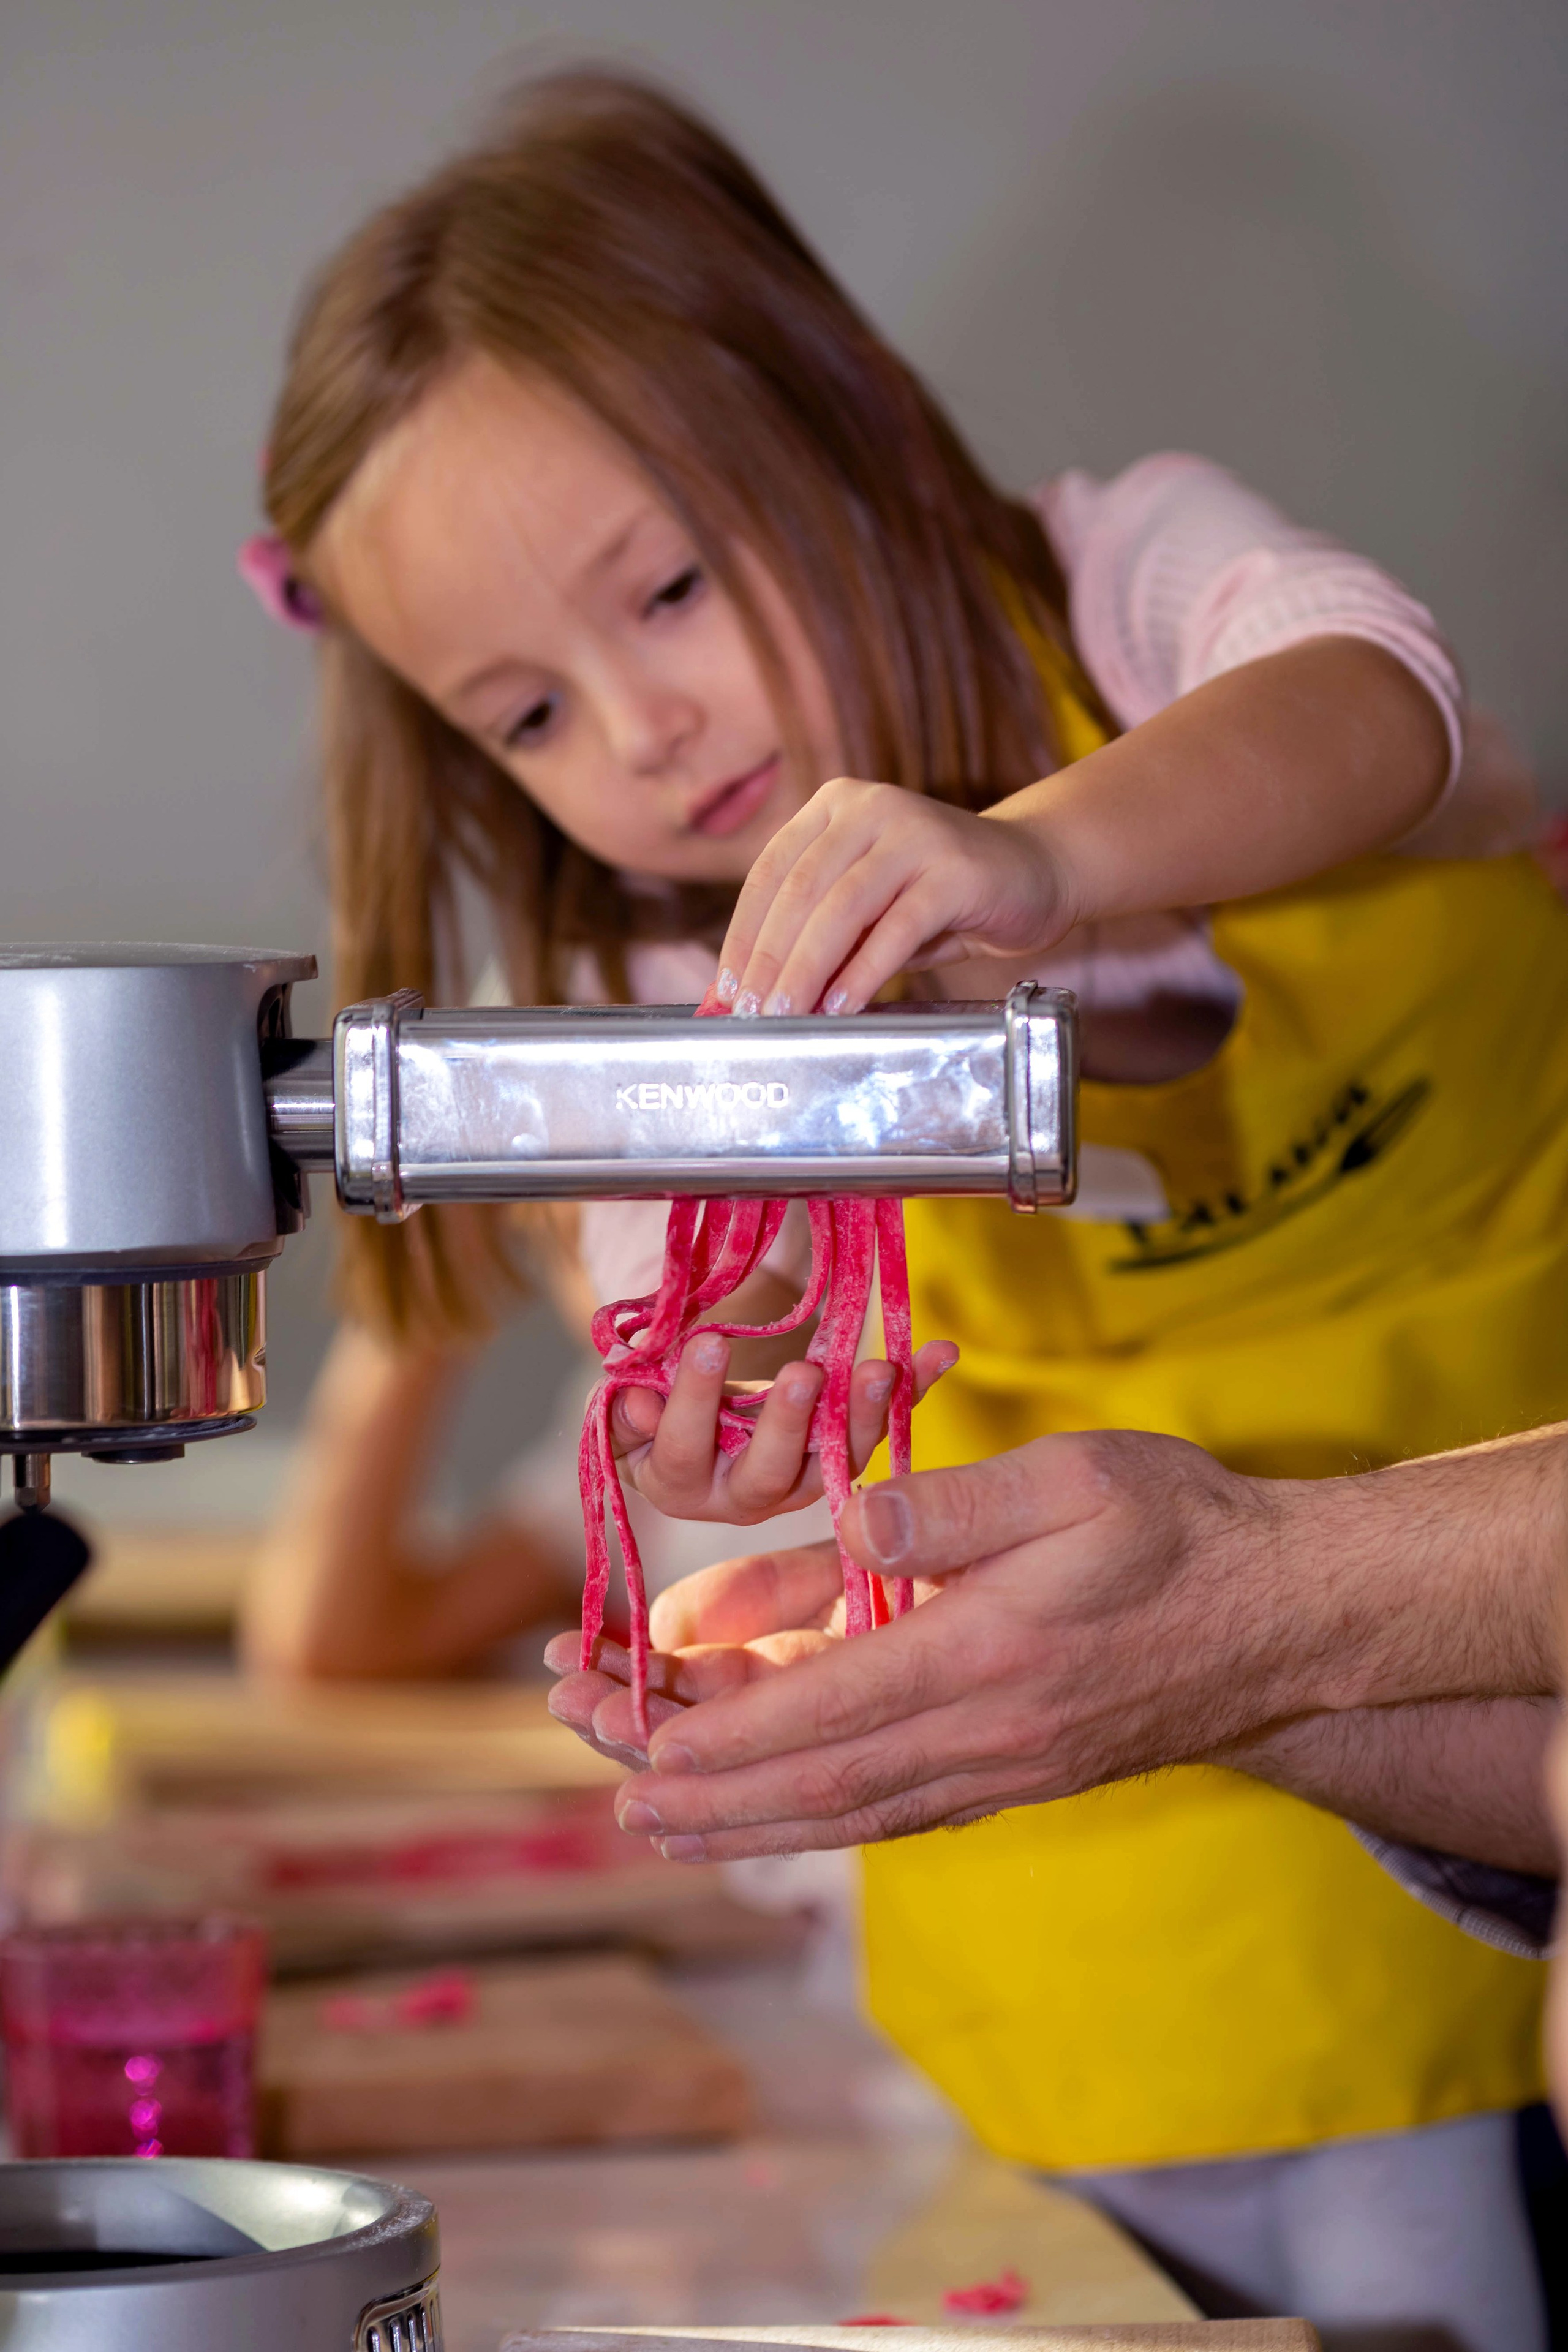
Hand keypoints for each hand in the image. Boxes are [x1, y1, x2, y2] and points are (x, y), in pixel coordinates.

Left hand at [576, 1429, 1330, 1858]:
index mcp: (986, 1653)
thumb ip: (953, 1502)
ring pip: (857, 1812)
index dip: (726, 1730)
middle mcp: (990, 1734)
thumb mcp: (1074, 1476)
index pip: (828, 1707)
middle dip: (714, 1794)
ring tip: (669, 1828)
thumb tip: (850, 1514)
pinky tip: (784, 1822)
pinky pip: (905, 1812)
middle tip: (621, 1798)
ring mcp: (1010, 1768)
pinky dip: (826, 1822)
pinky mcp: (1027, 1774)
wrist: (1291, 1617)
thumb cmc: (1182, 1526)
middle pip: (824, 1782)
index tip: (643, 1742)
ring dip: (755, 1824)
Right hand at [610, 1331, 957, 1523]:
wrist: (698, 1424)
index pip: (685, 1452)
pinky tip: (941, 1353)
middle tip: (804, 1373)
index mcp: (680, 1483)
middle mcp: (745, 1496)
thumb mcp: (631, 1405)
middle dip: (788, 1422)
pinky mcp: (840, 1455)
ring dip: (861, 1414)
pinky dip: (912, 1391)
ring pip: (834, 1459)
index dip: (693, 1404)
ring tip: (880, 1368)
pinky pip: (880, 1426)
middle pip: (770, 1473)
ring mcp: (800, 1480)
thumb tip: (638, 1398)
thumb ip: (630, 1405)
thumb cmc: (656, 1408)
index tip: (706, 1344)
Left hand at [715, 778, 1072, 1017]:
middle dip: (768, 960)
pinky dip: (864, 972)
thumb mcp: (870, 908)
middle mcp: (870, 808)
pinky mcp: (954, 869)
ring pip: (841, 907)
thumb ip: (821, 935)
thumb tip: (755, 996)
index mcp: (836, 806)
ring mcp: (914, 832)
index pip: (771, 873)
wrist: (1036, 870)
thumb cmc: (941, 898)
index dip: (742, 935)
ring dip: (806, 969)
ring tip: (785, 1016)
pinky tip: (842, 1006)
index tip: (723, 992)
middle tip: (749, 1015)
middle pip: (799, 890)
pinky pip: (897, 927)